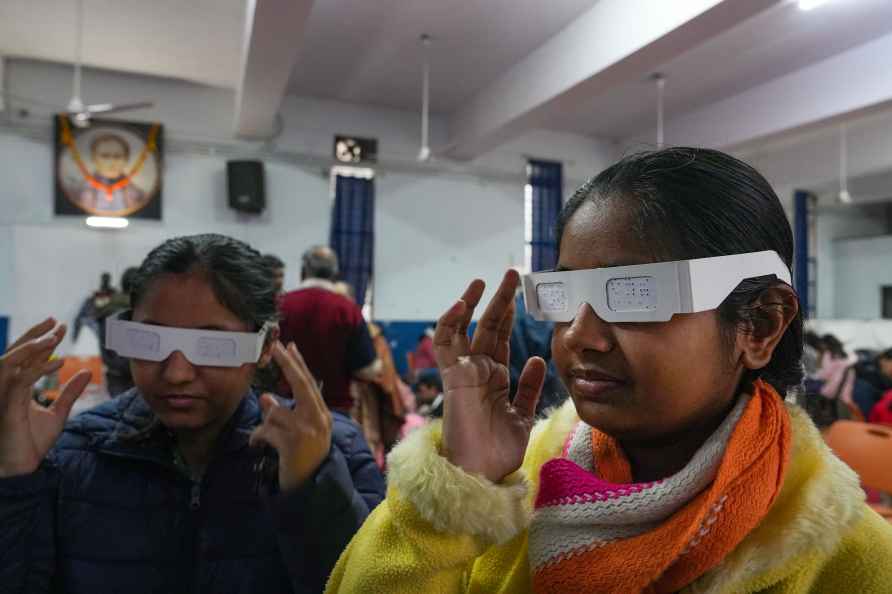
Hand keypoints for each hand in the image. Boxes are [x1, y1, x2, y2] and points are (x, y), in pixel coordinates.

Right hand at [0, 319, 90, 477]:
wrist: (23, 469)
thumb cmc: (33, 443)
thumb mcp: (58, 413)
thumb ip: (70, 392)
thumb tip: (86, 371)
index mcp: (16, 388)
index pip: (27, 357)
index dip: (43, 340)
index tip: (61, 326)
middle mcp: (6, 389)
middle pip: (15, 353)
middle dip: (34, 334)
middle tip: (56, 322)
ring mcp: (4, 397)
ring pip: (10, 362)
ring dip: (32, 347)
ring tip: (54, 337)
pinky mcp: (7, 408)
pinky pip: (20, 382)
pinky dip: (39, 370)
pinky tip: (60, 363)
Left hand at [249, 342, 332, 490]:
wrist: (312, 489)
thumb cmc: (303, 460)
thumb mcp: (298, 434)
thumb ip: (285, 415)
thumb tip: (266, 398)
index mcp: (321, 415)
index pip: (309, 384)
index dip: (299, 364)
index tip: (289, 346)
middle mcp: (318, 419)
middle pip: (301, 384)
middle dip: (288, 364)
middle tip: (277, 347)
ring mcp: (306, 430)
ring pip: (275, 412)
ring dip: (264, 425)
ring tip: (264, 440)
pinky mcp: (292, 443)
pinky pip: (266, 430)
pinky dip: (257, 438)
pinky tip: (257, 446)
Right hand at [436, 270, 546, 482]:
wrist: (480, 476)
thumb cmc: (497, 452)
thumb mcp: (522, 415)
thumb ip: (529, 388)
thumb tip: (538, 358)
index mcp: (493, 377)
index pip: (500, 338)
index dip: (508, 315)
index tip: (520, 293)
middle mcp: (478, 371)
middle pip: (488, 326)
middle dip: (499, 300)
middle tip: (511, 274)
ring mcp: (464, 372)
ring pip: (467, 329)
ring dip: (474, 303)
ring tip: (485, 280)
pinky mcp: (453, 377)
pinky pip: (445, 345)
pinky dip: (450, 322)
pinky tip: (463, 303)